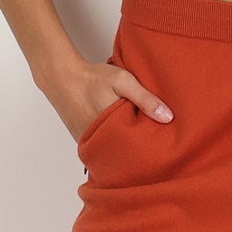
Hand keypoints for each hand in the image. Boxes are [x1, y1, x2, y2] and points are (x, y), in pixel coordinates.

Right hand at [50, 58, 173, 142]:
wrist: (63, 77)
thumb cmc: (93, 78)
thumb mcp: (123, 81)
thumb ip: (145, 99)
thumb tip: (168, 117)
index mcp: (111, 129)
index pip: (136, 149)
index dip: (149, 148)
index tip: (160, 146)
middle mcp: (97, 141)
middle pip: (124, 154)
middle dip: (137, 152)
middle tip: (151, 147)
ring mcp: (87, 142)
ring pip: (111, 153)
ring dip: (122, 149)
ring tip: (136, 143)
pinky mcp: (82, 140)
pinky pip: (99, 149)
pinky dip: (109, 145)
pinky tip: (118, 136)